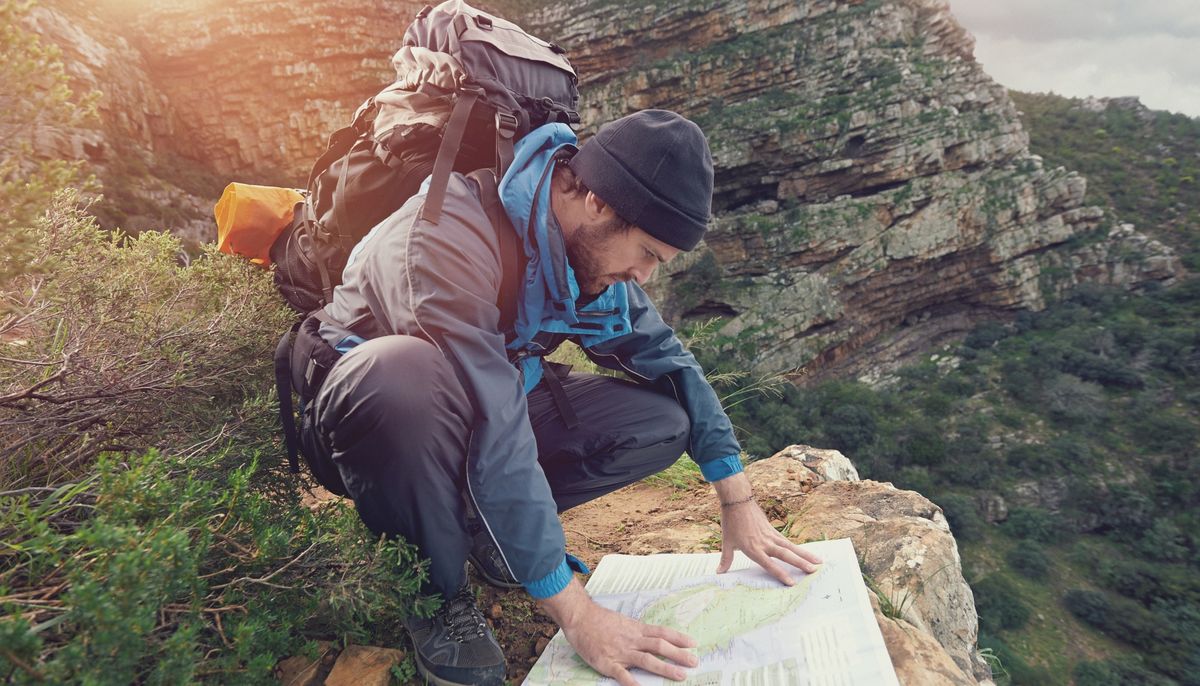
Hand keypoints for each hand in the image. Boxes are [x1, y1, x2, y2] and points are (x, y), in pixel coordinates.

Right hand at [538, 580, 697, 684]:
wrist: (580, 617)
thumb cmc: (599, 620)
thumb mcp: (622, 622)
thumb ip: (636, 631)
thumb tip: (652, 637)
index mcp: (636, 629)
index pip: (662, 633)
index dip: (679, 638)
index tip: (693, 643)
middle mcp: (632, 640)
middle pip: (660, 647)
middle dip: (679, 655)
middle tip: (694, 661)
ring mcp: (621, 652)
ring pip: (647, 660)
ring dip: (665, 668)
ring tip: (680, 676)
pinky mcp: (607, 663)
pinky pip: (622, 675)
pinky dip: (633, 683)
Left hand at [712, 474, 821, 583]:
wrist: (738, 501)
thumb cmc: (731, 522)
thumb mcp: (727, 542)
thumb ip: (726, 559)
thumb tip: (719, 572)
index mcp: (753, 548)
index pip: (769, 564)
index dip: (781, 573)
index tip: (792, 582)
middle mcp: (765, 543)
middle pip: (785, 555)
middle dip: (800, 563)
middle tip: (813, 571)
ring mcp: (771, 536)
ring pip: (791, 547)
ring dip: (805, 555)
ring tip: (818, 562)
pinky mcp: (773, 530)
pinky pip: (787, 541)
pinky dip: (798, 548)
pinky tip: (806, 553)